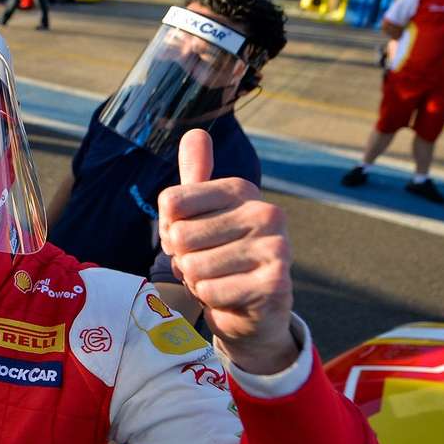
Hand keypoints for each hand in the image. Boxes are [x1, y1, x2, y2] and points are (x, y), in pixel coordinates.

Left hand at [158, 130, 296, 374]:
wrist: (254, 311)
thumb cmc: (220, 257)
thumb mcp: (202, 214)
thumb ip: (195, 176)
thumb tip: (194, 133)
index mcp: (241, 189)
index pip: (171, 203)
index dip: (169, 229)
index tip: (192, 238)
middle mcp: (265, 213)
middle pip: (179, 236)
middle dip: (182, 258)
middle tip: (206, 264)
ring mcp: (275, 248)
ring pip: (194, 266)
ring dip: (196, 281)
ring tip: (219, 279)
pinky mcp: (274, 284)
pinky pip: (210, 292)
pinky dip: (211, 300)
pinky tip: (230, 297)